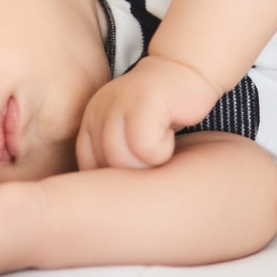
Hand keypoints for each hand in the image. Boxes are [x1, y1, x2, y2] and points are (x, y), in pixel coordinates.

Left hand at [75, 54, 222, 171]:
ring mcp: (118, 104)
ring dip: (151, 164)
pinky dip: (163, 150)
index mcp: (89, 124)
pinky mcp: (143, 100)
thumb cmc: (164, 113)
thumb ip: (112, 160)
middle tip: (155, 153)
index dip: (117, 180)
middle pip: (105, 172)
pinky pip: (145, 148)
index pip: (88, 173)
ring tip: (163, 144)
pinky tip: (170, 133)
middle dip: (136, 174)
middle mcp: (97, 112)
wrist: (188, 69)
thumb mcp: (128, 138)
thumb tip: (102, 207)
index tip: (140, 166)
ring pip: (123, 162)